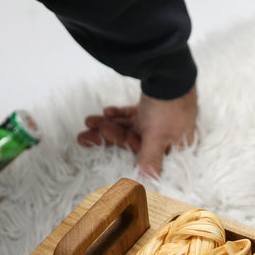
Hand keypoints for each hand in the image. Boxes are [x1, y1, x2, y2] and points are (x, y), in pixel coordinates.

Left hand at [77, 85, 197, 177]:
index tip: (96, 147)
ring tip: (88, 121)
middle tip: (83, 136)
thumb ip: (151, 160)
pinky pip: (133, 115)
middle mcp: (166, 136)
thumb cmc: (169, 107)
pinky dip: (120, 114)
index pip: (142, 154)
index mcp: (171, 146)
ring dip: (109, 124)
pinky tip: (106, 111)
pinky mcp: (153, 106)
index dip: (119, 151)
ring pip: (129, 127)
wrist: (171, 71)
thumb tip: (149, 183)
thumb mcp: (158, 137)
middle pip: (132, 140)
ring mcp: (159, 120)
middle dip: (107, 137)